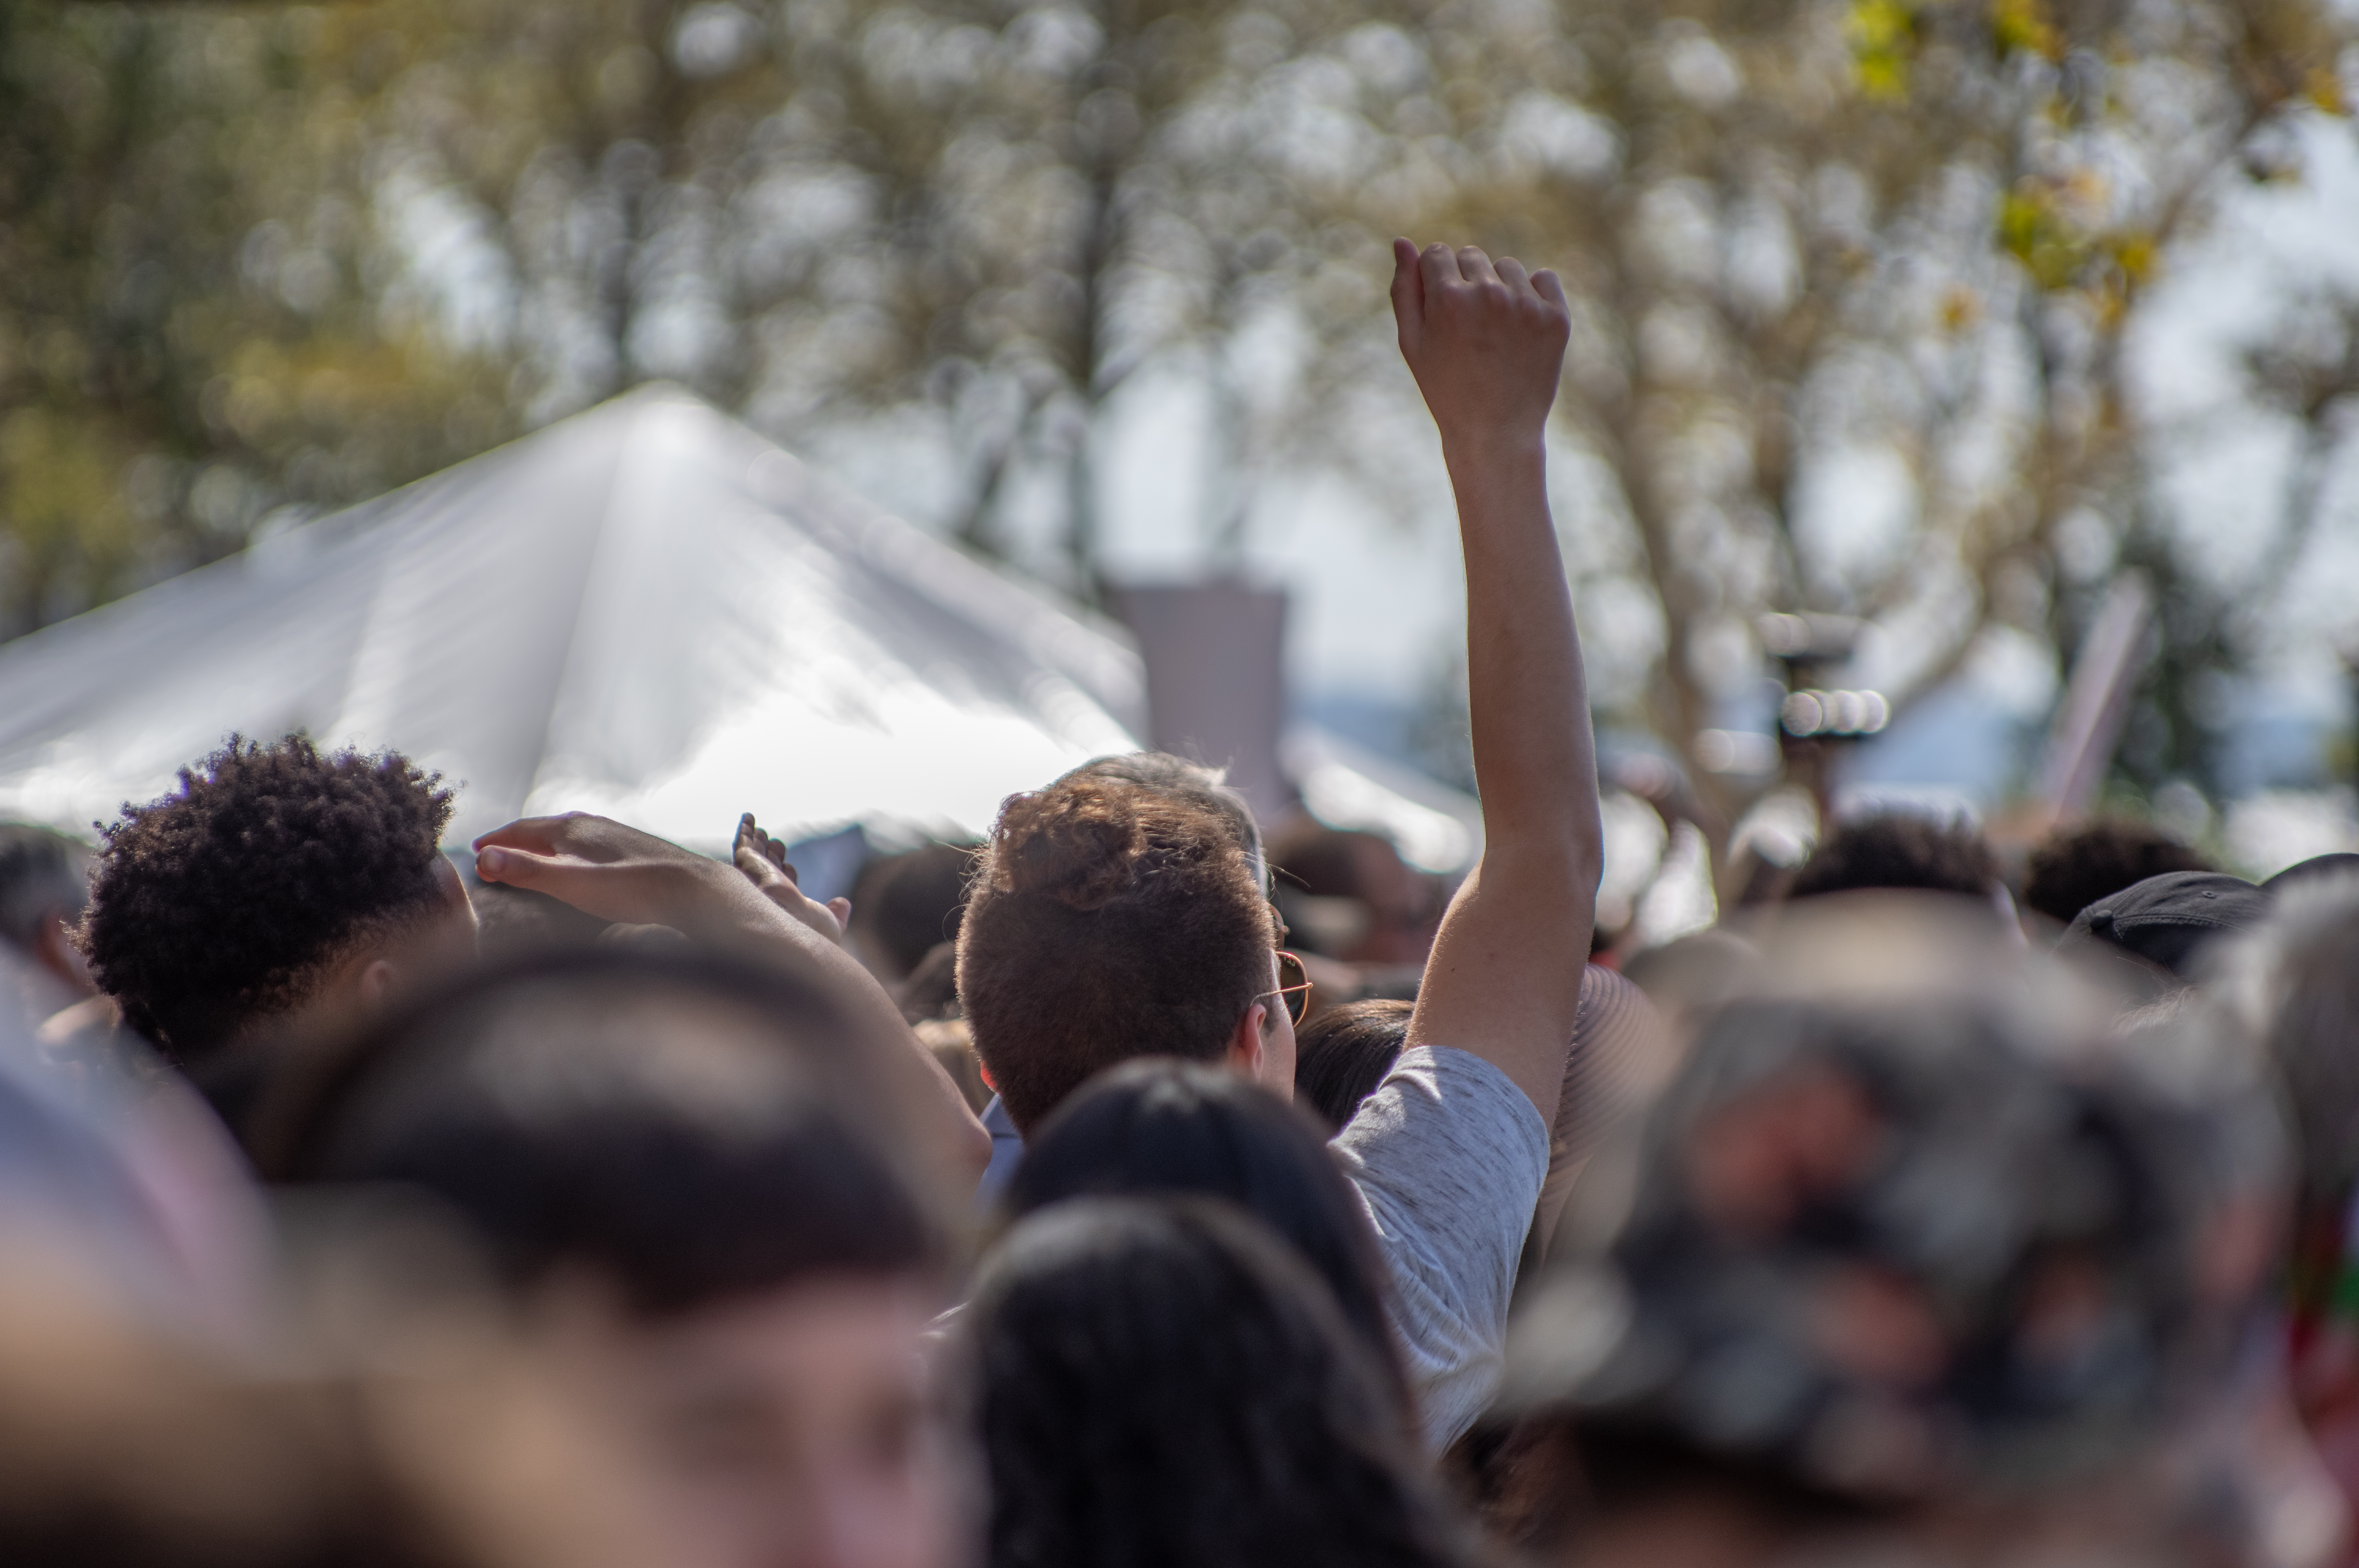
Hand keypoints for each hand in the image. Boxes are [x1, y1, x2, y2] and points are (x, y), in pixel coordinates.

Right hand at [474, 813, 746, 928]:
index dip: (496, 841)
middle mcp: (593, 825)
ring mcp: (615, 835)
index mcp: (572, 829)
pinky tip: (579, 865)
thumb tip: (483, 858)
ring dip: (544, 846)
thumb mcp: (572, 884)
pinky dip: (569, 853)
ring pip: (568, 836)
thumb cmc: (633, 889)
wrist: (694, 891)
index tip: (475, 851)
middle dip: (516, 842)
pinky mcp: (634, 849)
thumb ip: (528, 871)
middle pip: (543, 830)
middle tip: (493, 855)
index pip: (522, 829)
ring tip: (529, 858)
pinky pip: (588, 845)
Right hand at [733, 813, 853, 946]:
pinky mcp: (747, 863)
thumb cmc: (809, 930)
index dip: (787, 875)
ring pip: (754, 855)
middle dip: (772, 856)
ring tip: (760, 830)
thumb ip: (837, 915)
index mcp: (786, 904)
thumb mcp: (830, 924)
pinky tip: (748, 816)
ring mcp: (756, 877)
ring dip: (757, 841)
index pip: (784, 886)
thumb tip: (844, 904)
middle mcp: (768, 891)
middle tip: (777, 844)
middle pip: (768, 868)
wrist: (786, 927)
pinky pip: (743, 843)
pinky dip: (745, 829)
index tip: (790, 868)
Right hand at [1389, 238, 1569, 455]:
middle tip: (1468, 329)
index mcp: (1448, 298)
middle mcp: (1488, 294)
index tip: (1442, 311)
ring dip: (1499, 288)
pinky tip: (1521, 329)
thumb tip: (1401, 242)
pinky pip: (1543, 279)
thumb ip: (1404, 289)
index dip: (1436, 281)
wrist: (1495, 433)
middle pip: (1471, 255)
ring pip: (1507, 267)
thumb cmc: (1445, 390)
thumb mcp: (1412, 343)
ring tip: (1495, 333)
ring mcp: (1526, 305)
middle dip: (1466, 282)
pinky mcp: (1556, 317)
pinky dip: (1533, 296)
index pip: (1438, 253)